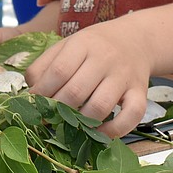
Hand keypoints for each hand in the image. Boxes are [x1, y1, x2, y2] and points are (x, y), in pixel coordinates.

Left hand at [24, 21, 151, 137]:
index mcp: (83, 44)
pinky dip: (114, 130)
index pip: (59, 71)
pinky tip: (98, 133)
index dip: (42, 91)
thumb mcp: (67, 46)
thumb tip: (31, 93)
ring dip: (81, 122)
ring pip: (100, 106)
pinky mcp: (140, 93)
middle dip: (57, 110)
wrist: (135, 40)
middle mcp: (105, 59)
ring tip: (70, 124)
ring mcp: (124, 77)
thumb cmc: (93, 47)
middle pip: (76, 91)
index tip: (33, 103)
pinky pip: (131, 116)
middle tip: (49, 118)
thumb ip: (44, 66)